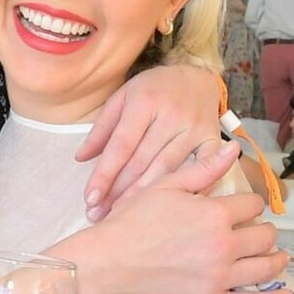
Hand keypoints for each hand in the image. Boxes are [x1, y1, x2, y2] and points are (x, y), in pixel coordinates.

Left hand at [76, 63, 227, 218]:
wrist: (197, 78)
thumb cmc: (153, 90)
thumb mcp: (123, 98)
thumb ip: (102, 129)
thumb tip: (80, 158)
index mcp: (144, 102)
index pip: (121, 146)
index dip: (104, 174)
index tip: (90, 198)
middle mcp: (171, 116)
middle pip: (141, 162)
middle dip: (117, 192)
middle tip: (99, 215)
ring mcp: (194, 129)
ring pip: (165, 170)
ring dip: (141, 196)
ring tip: (120, 215)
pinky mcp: (213, 140)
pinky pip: (200, 171)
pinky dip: (184, 190)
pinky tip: (168, 208)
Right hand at [88, 181, 290, 293]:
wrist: (108, 263)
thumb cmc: (131, 222)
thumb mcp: (166, 186)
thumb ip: (203, 168)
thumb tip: (232, 148)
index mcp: (215, 214)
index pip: (252, 204)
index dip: (250, 204)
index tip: (245, 207)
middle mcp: (224, 245)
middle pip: (264, 235)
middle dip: (266, 230)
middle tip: (260, 232)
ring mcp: (219, 277)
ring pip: (265, 267)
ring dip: (276, 259)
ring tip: (279, 256)